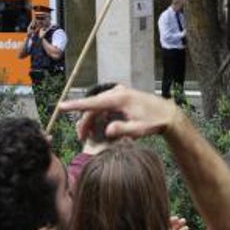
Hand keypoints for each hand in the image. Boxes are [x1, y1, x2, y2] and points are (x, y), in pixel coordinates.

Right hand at [59, 85, 180, 140]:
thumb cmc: (155, 122)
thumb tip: (108, 131)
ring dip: (92, 119)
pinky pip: (105, 104)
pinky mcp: (123, 96)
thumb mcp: (140, 129)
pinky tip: (102, 126)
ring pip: (98, 105)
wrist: (168, 114)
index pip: (92, 102)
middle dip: (85, 121)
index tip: (61, 106)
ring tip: (89, 135)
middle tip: (81, 137)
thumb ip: (123, 130)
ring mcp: (120, 93)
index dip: (75, 105)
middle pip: (93, 106)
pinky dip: (100, 115)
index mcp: (119, 98)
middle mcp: (118, 92)